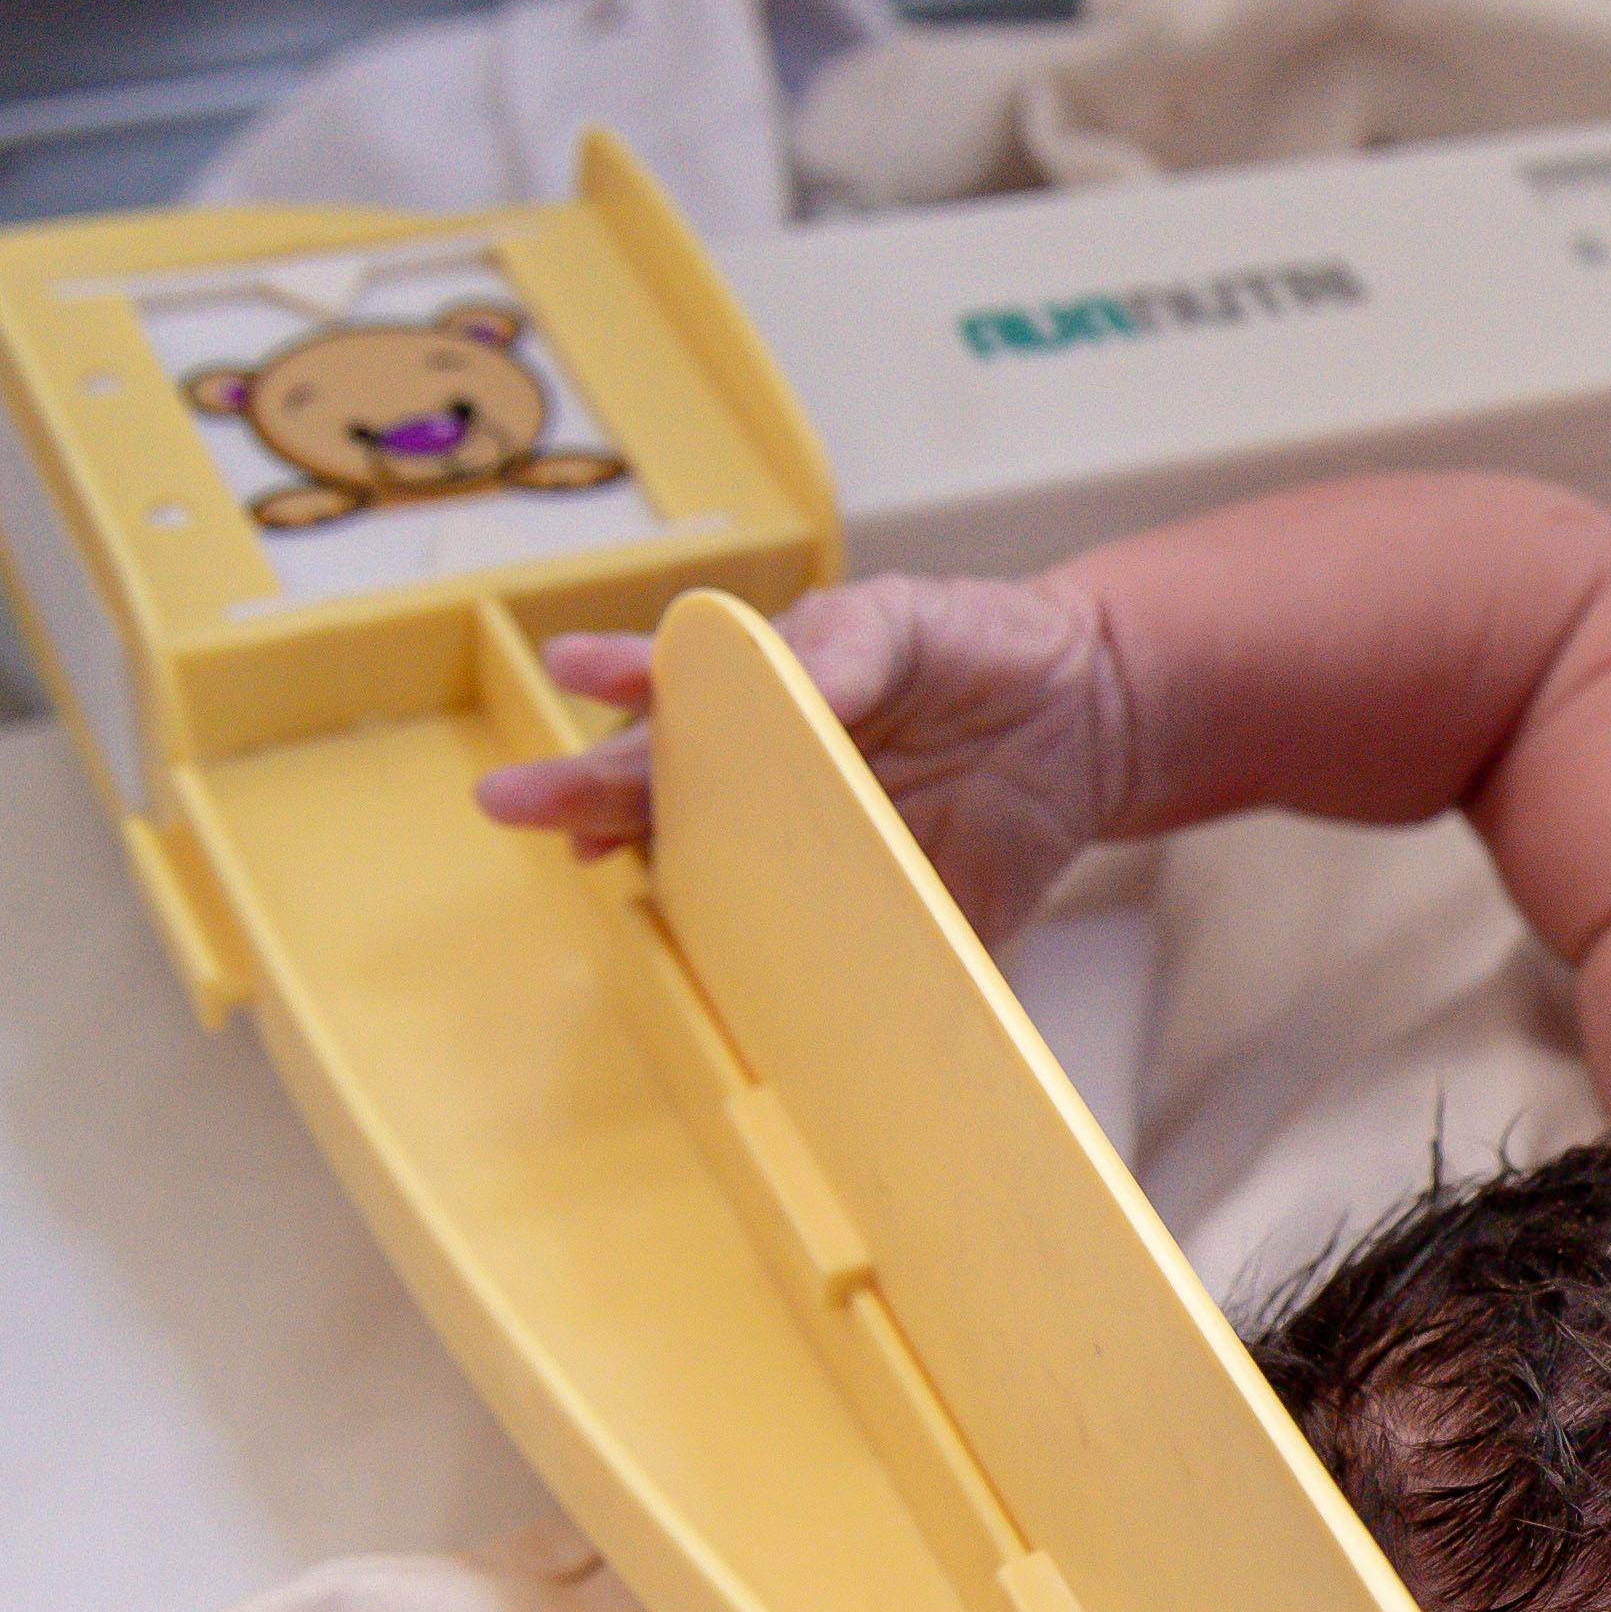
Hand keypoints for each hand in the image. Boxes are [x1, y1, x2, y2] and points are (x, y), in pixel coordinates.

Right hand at [472, 571, 1133, 941]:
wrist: (1091, 717)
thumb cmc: (972, 649)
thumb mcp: (899, 621)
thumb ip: (832, 650)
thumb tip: (767, 672)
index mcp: (752, 711)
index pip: (662, 721)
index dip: (609, 724)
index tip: (556, 717)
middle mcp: (762, 795)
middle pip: (667, 811)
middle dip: (592, 804)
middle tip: (518, 802)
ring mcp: (816, 868)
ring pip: (727, 899)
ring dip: (678, 904)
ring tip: (616, 886)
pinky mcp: (886, 928)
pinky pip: (831, 968)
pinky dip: (798, 989)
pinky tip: (759, 991)